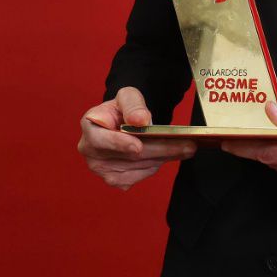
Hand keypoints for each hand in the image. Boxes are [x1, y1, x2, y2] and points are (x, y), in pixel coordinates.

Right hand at [77, 86, 195, 190]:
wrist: (123, 122)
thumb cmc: (123, 108)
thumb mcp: (128, 96)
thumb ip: (133, 105)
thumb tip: (140, 120)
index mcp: (90, 126)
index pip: (101, 140)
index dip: (119, 144)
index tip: (137, 146)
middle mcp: (91, 151)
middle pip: (128, 156)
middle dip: (160, 149)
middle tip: (187, 145)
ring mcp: (101, 169)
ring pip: (138, 167)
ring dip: (163, 158)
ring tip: (185, 148)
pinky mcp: (115, 180)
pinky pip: (139, 176)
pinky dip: (156, 165)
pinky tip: (168, 154)